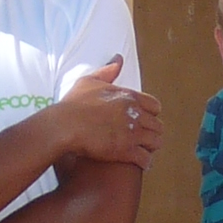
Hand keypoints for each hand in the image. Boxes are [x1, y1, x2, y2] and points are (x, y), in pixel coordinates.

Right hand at [50, 58, 164, 169]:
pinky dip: (144, 162)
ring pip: (155, 142)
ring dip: (150, 147)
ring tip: (143, 151)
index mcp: (129, 97)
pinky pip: (146, 159)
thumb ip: (107, 71)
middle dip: (152, 132)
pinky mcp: (126, 151)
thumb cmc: (73, 104)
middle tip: (144, 138)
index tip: (142, 120)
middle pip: (158, 125)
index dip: (150, 114)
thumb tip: (118, 60)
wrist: (64, 126)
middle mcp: (135, 114)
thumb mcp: (88, 81)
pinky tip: (139, 163)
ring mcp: (132, 133)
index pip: (155, 106)